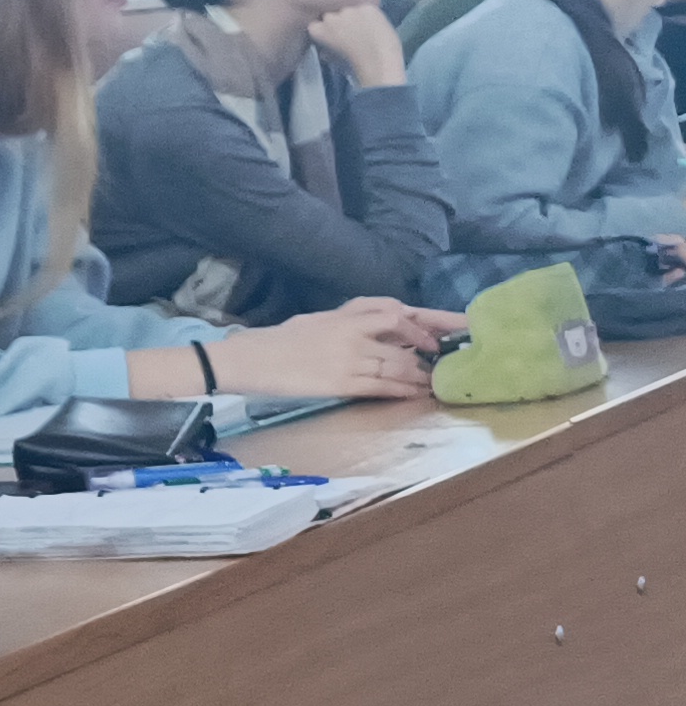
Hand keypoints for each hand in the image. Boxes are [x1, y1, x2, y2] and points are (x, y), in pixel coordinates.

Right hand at [178, 300, 462, 398]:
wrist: (250, 360)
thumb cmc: (281, 340)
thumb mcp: (318, 319)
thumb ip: (352, 319)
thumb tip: (387, 321)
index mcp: (344, 316)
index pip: (396, 312)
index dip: (428, 321)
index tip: (450, 329)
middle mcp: (352, 334)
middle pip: (405, 342)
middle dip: (434, 353)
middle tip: (455, 361)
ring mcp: (349, 359)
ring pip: (399, 366)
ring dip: (422, 375)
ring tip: (437, 382)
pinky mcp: (343, 383)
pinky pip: (383, 386)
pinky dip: (404, 390)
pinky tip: (417, 393)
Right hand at [307, 1, 408, 91]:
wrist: (378, 62)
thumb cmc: (355, 66)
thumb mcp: (333, 60)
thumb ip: (326, 50)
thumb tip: (326, 51)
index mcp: (317, 30)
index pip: (316, 25)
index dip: (326, 31)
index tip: (334, 38)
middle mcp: (330, 17)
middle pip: (332, 15)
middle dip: (340, 22)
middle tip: (352, 34)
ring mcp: (349, 10)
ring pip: (351, 10)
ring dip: (356, 18)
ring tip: (366, 32)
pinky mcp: (367, 7)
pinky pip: (367, 9)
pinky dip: (371, 16)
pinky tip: (376, 28)